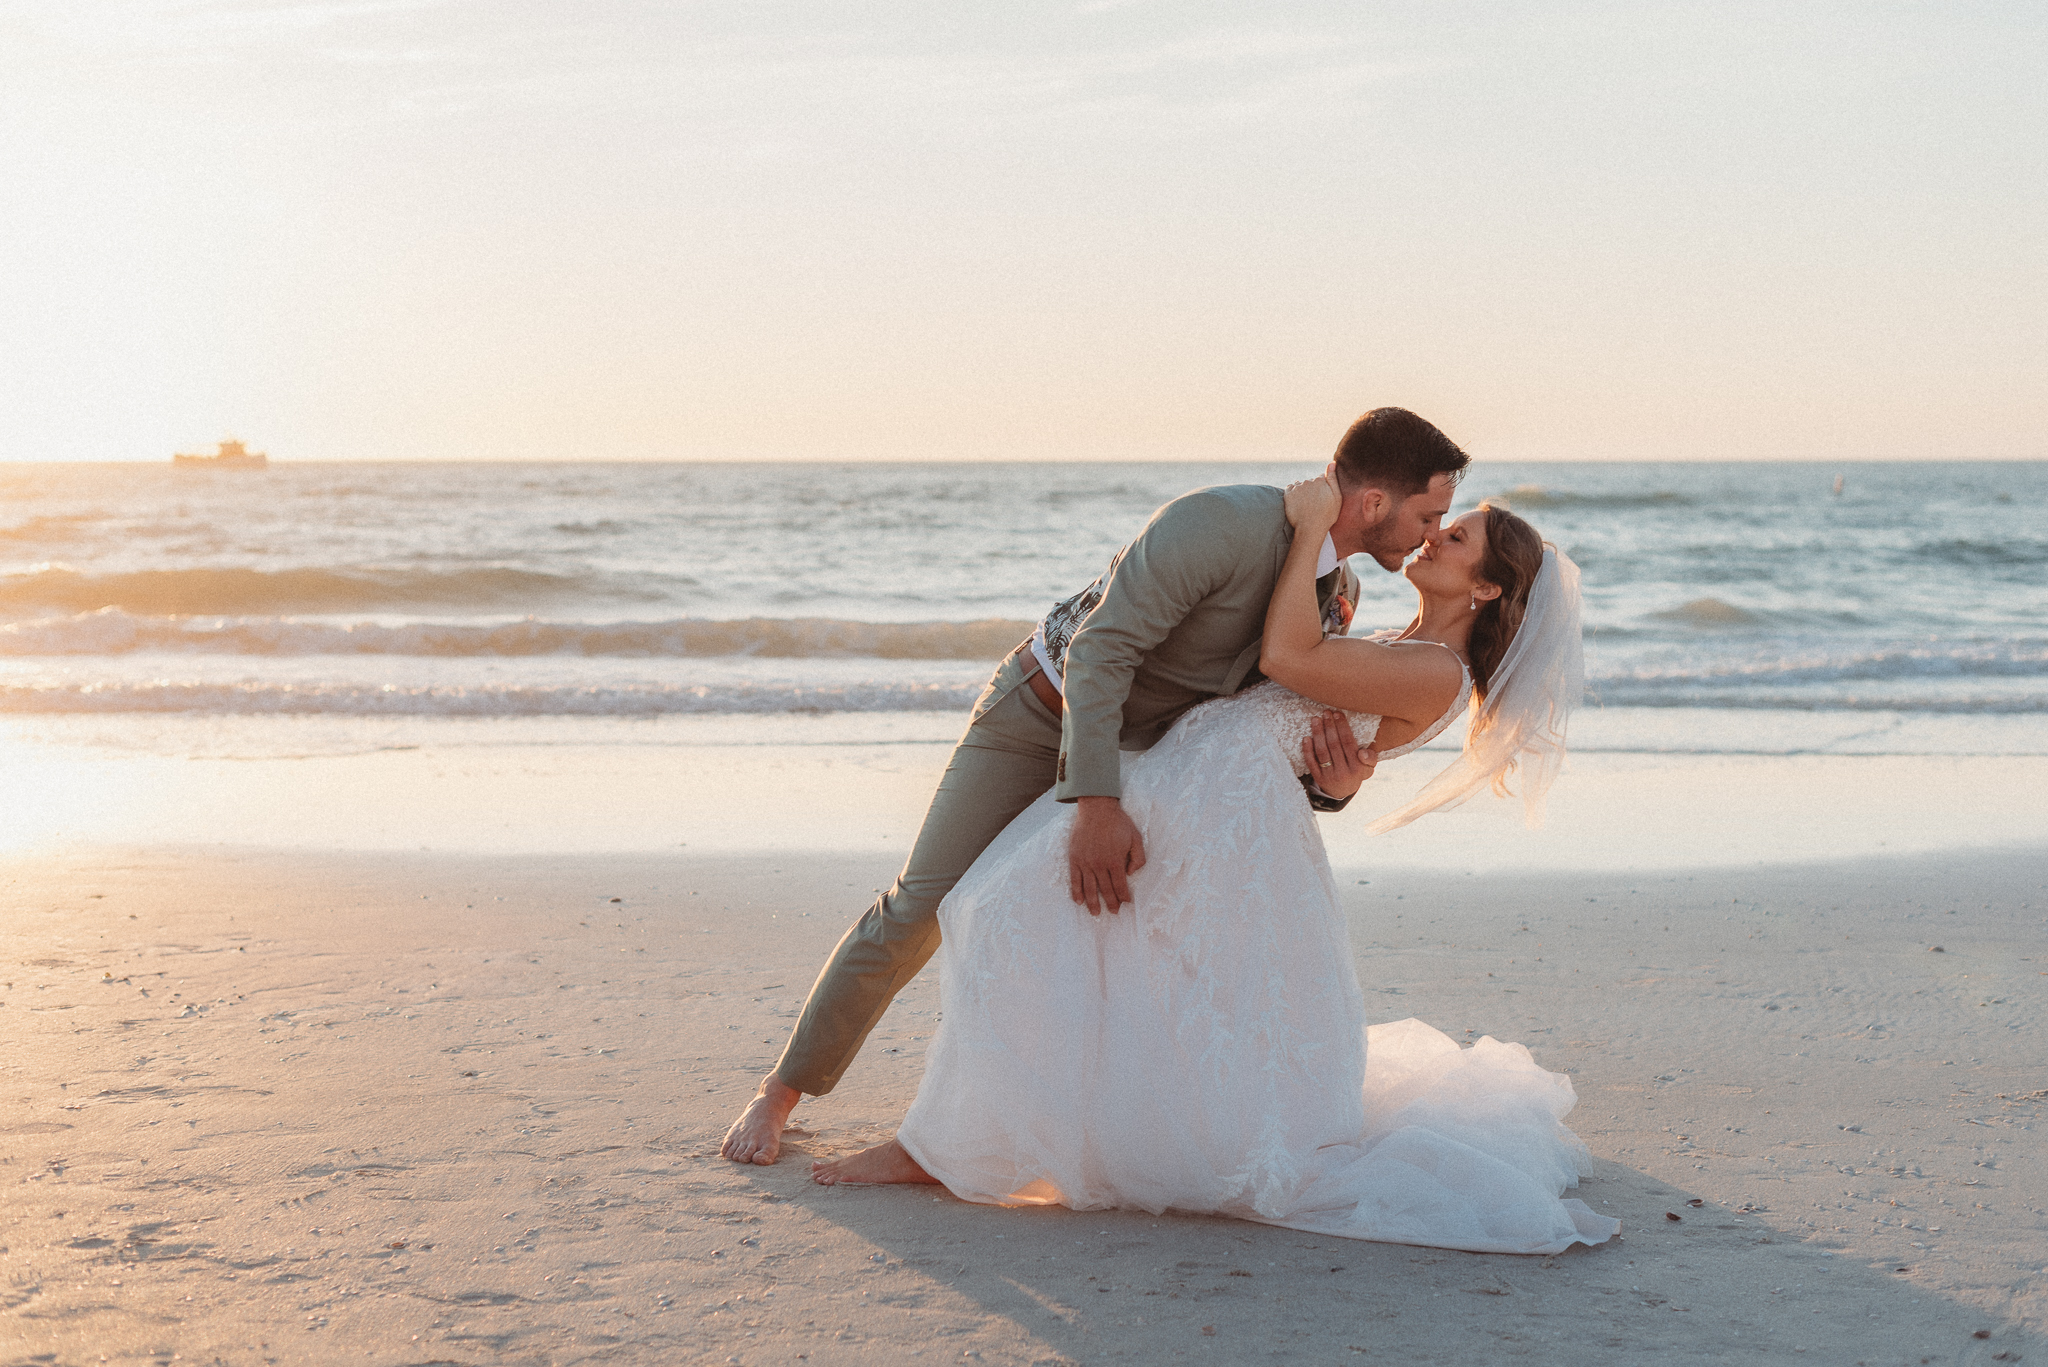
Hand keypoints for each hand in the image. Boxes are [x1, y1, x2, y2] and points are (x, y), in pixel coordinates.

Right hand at [1068, 797, 1146, 914]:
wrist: (1096, 808)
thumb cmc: (1118, 822)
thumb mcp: (1136, 837)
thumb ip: (1138, 858)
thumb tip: (1131, 873)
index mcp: (1115, 861)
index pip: (1120, 885)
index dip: (1124, 897)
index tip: (1126, 904)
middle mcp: (1099, 865)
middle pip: (1105, 890)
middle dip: (1110, 903)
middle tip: (1113, 913)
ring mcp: (1086, 862)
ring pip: (1089, 888)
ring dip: (1093, 903)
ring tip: (1096, 913)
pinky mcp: (1075, 858)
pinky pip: (1075, 879)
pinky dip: (1076, 892)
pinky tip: (1079, 902)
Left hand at [1283, 472, 1341, 533]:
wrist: (1310, 528)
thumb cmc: (1327, 515)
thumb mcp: (1337, 497)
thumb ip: (1333, 479)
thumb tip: (1332, 463)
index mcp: (1320, 480)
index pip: (1321, 478)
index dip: (1323, 488)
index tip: (1323, 498)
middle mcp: (1308, 481)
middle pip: (1310, 482)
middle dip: (1312, 489)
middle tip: (1314, 503)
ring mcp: (1297, 488)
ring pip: (1300, 485)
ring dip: (1302, 491)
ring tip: (1305, 504)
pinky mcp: (1288, 495)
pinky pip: (1290, 488)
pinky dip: (1292, 493)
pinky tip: (1297, 502)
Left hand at [1302, 711, 1377, 799]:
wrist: (1342, 792)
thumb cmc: (1356, 773)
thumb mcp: (1368, 768)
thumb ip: (1370, 758)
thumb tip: (1362, 752)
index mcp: (1358, 767)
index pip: (1349, 743)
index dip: (1343, 727)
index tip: (1338, 714)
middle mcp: (1343, 772)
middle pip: (1334, 745)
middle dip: (1329, 726)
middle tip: (1326, 712)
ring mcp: (1329, 776)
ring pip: (1322, 752)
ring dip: (1318, 734)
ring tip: (1315, 720)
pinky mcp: (1318, 778)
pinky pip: (1311, 763)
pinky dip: (1308, 750)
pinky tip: (1306, 738)